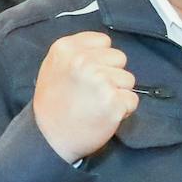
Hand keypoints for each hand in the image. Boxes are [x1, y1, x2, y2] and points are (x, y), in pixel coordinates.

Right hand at [33, 32, 138, 162]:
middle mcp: (83, 61)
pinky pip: (132, 100)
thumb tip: (104, 48)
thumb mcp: (54, 67)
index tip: (88, 75)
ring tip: (97, 105)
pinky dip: (123, 110)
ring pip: (128, 79)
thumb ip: (77, 53)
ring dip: (118, 93)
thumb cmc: (53, 106)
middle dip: (112, 75)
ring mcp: (99, 80)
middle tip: (92, 93)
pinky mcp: (113, 101)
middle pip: (119, 58)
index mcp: (66, 48)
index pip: (104, 41)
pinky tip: (104, 115)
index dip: (101, 60)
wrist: (49, 139)